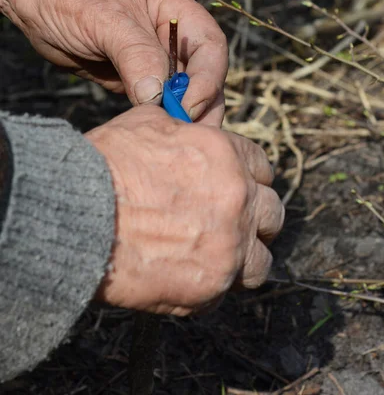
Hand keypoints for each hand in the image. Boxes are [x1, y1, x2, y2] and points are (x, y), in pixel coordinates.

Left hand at [0, 0, 227, 123]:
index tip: (187, 105)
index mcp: (176, 10)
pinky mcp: (138, 82)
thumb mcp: (106, 18)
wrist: (36, 2)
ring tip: (179, 140)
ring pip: (185, 94)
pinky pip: (158, 105)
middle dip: (203, 105)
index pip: (209, 46)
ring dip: (186, 118)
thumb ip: (136, 54)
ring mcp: (156, 61)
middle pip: (204, 75)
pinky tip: (157, 135)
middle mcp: (172, 38)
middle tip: (194, 136)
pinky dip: (161, 121)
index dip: (207, 77)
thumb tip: (158, 97)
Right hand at [86, 106, 283, 315]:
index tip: (238, 188)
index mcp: (227, 155)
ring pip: (261, 261)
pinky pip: (226, 292)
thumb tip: (186, 129)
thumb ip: (180, 128)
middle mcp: (238, 198)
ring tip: (218, 258)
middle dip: (254, 218)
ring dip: (244, 258)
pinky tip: (186, 276)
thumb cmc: (107, 165)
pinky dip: (211, 286)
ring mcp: (229, 245)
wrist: (80, 213)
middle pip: (271, 214)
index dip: (249, 177)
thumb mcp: (146, 123)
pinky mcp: (210, 285)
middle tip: (231, 224)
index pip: (262, 168)